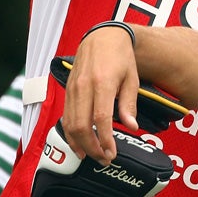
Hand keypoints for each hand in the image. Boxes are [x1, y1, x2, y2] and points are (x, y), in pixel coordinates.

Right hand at [62, 24, 140, 164]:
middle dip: (91, 147)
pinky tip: (79, 143)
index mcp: (102, 83)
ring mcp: (72, 89)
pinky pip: (65, 116)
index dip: (105, 139)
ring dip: (79, 143)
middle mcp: (84, 87)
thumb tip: (130, 127)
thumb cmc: (121, 57)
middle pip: (81, 125)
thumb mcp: (132, 79)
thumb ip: (129, 104)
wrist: (102, 37)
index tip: (111, 153)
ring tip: (92, 155)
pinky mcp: (67, 90)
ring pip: (69, 124)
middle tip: (103, 159)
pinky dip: (70, 133)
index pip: (101, 118)